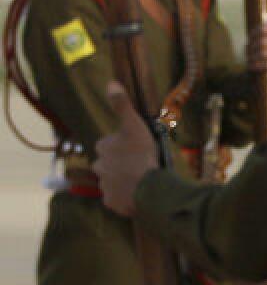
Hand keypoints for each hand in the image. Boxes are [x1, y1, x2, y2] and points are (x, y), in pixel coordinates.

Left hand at [94, 82, 157, 216]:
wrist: (148, 188)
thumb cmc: (141, 155)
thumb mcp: (134, 125)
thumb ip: (122, 105)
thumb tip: (111, 82)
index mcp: (103, 148)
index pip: (109, 144)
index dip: (123, 146)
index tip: (136, 149)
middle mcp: (99, 167)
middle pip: (109, 163)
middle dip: (120, 163)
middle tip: (140, 164)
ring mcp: (105, 186)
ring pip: (113, 180)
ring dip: (123, 180)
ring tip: (141, 180)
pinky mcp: (111, 202)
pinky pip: (117, 197)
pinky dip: (125, 196)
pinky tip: (138, 192)